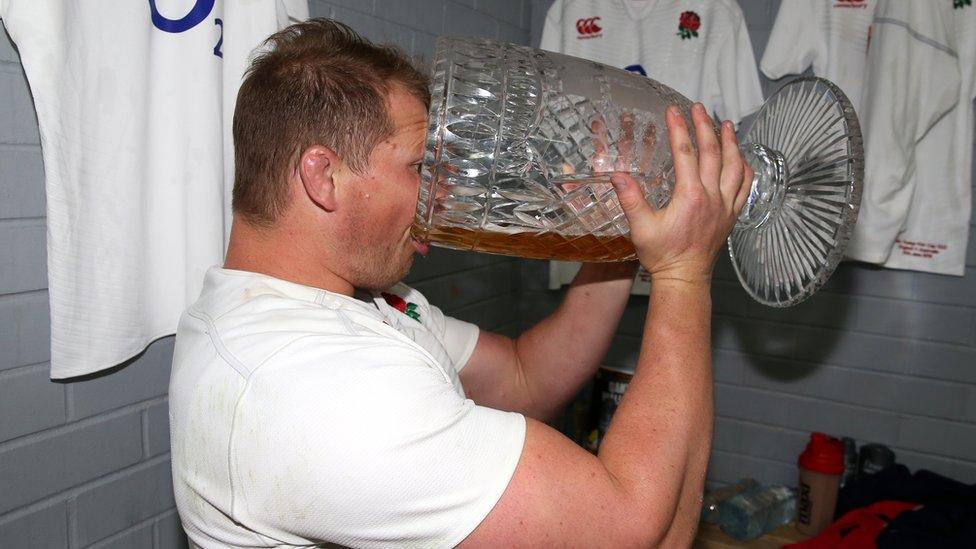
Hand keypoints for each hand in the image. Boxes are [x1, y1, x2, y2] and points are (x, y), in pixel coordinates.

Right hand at [610, 103, 752, 285]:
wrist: (684, 278)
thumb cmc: (663, 255)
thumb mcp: (641, 228)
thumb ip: (631, 199)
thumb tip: (617, 175)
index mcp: (691, 197)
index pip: (686, 154)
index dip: (679, 130)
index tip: (673, 111)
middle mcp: (713, 197)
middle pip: (713, 153)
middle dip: (705, 127)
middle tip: (699, 108)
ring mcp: (726, 206)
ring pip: (735, 166)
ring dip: (731, 142)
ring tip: (726, 124)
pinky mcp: (732, 215)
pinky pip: (745, 186)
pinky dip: (745, 168)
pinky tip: (741, 158)